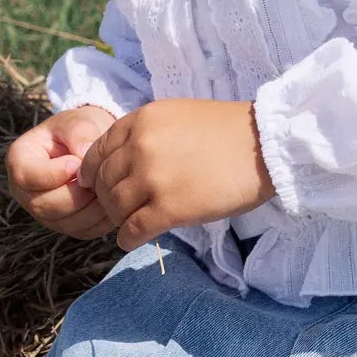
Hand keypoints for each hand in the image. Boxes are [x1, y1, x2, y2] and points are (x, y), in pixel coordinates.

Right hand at [5, 105, 118, 239]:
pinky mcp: (65, 225)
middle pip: (44, 206)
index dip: (53, 174)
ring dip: (91, 209)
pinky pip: (81, 231)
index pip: (27, 177)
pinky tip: (112, 201)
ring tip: (108, 188)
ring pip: (64, 223)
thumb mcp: (76, 122)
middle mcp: (25, 192)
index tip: (77, 164)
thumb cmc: (77, 129)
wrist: (87, 144)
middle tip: (98, 180)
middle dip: (75, 195)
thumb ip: (79, 134)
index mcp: (20, 161)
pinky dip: (100, 220)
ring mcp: (43, 212)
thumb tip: (84, 160)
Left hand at [75, 99, 275, 252]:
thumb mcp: (177, 116)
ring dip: (119, 218)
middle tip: (118, 208)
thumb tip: (124, 160)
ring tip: (130, 222)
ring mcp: (152, 178)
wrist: (263, 145)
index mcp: (141, 121)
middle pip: (104, 181)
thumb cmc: (227, 130)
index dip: (93, 171)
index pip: (98, 150)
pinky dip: (128, 238)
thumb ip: (147, 133)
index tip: (95, 184)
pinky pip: (133, 230)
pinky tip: (133, 240)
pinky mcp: (168, 209)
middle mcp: (140, 147)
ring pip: (115, 207)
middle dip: (108, 197)